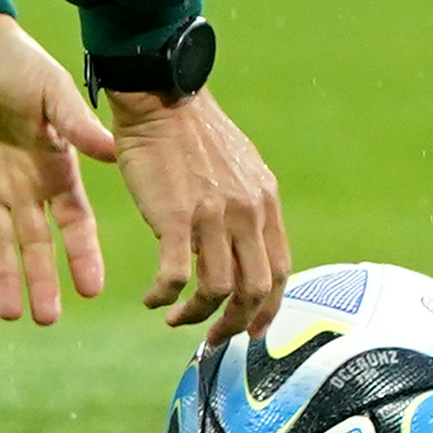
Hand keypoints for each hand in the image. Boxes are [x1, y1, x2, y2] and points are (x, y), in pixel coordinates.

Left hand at [0, 10, 117, 326]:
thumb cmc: (14, 58)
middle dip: (41, 280)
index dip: (82, 256)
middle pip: (34, 242)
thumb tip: (111, 152)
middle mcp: (21, 183)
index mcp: (52, 167)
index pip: (73, 222)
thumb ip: (75, 123)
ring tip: (8, 314)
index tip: (91, 291)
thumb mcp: (49, 89)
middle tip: (45, 319)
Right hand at [107, 82, 290, 338]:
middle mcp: (247, 212)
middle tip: (214, 338)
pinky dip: (164, 296)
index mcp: (264, 202)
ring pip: (218, 290)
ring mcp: (214, 215)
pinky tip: (152, 298)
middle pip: (256, 290)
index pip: (280, 272)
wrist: (160, 94)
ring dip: (196, 316)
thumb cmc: (190, 130)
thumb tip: (243, 241)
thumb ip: (246, 204)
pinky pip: (177, 276)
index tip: (250, 328)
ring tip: (174, 317)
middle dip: (236, 324)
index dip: (267, 309)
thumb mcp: (237, 166)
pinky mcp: (176, 216)